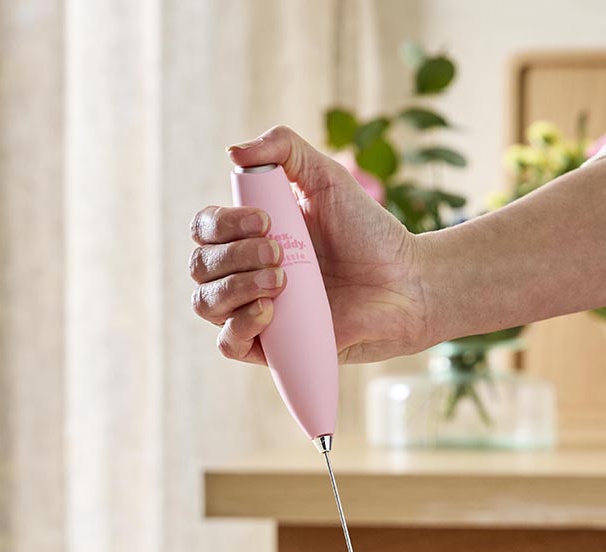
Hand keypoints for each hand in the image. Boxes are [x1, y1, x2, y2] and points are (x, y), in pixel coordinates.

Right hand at [190, 125, 426, 363]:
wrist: (405, 283)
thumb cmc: (368, 232)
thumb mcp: (326, 177)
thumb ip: (282, 149)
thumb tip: (232, 152)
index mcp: (249, 235)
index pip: (205, 229)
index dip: (221, 223)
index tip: (267, 220)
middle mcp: (245, 274)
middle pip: (200, 266)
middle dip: (234, 255)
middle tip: (280, 252)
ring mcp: (256, 312)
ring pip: (206, 304)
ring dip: (235, 287)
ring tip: (281, 279)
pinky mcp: (273, 348)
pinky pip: (228, 344)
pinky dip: (239, 325)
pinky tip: (269, 311)